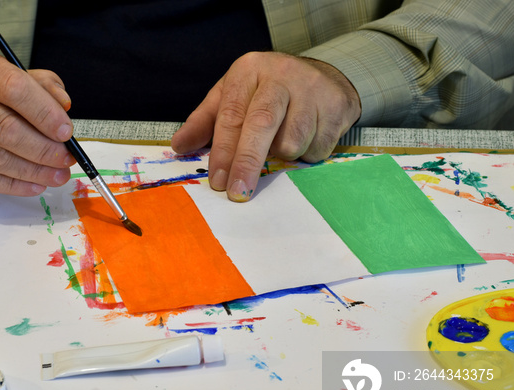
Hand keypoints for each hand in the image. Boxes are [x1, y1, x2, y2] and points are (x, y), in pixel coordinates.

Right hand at [0, 42, 75, 195]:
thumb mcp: (0, 77)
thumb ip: (36, 86)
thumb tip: (63, 104)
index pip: (12, 86)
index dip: (43, 112)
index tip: (66, 132)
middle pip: (1, 126)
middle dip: (41, 148)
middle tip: (65, 161)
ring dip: (30, 171)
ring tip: (55, 176)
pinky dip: (9, 185)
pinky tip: (32, 185)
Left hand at [171, 52, 360, 201]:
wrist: (324, 76)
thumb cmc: (266, 93)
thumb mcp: (231, 97)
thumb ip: (204, 122)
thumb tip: (179, 147)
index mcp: (248, 71)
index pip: (231, 116)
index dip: (222, 152)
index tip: (217, 181)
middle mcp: (280, 75)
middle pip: (261, 125)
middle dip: (247, 163)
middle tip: (238, 193)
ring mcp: (312, 88)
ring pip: (292, 141)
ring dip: (283, 156)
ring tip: (282, 144)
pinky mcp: (337, 104)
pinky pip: (317, 148)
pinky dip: (308, 154)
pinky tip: (306, 138)